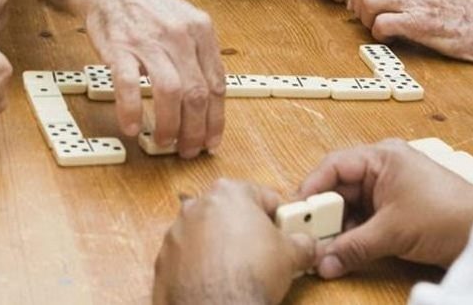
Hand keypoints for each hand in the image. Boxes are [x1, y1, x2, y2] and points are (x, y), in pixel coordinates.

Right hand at [84, 0, 224, 156]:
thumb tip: (209, 100)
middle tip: (188, 150)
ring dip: (169, 125)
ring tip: (164, 142)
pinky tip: (132, 127)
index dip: (216, 119)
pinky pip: (127, 86)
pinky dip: (131, 111)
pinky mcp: (119, 47)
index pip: (216, 84)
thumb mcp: (184, 20)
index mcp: (201, 29)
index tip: (212, 140)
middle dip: (195, 130)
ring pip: (170, 93)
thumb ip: (198, 54)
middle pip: (196, 94)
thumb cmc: (146, 6)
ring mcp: (149, 41)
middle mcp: (179, 35)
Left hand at [154, 179, 314, 304]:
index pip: (263, 196)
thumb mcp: (290, 254)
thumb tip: (307, 245)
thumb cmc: (249, 274)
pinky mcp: (164, 259)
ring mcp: (177, 232)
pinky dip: (201, 266)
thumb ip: (302, 242)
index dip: (279, 217)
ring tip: (239, 271)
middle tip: (264, 253)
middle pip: (231, 212)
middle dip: (247, 230)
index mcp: (229, 192)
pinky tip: (216, 281)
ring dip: (221, 247)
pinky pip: (188, 257)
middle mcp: (198, 205)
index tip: (284, 232)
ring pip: (207, 234)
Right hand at [298, 140, 472, 276]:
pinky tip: (342, 251)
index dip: (312, 188)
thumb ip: (354, 246)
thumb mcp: (393, 232)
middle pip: (339, 187)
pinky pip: (365, 219)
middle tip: (305, 234)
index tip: (296, 211)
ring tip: (322, 248)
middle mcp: (383, 169)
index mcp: (382, 157)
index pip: (334, 166)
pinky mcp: (397, 210)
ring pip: (351, 206)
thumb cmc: (449, 215)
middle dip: (323, 213)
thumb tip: (324, 262)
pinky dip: (353, 235)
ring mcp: (390, 190)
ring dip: (338, 228)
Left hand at [351, 0, 472, 65]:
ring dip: (367, 19)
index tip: (367, 7)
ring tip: (379, 30)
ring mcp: (418, 1)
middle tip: (368, 20)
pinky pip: (381, 24)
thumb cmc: (466, 18)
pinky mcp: (419, 23)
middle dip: (360, 4)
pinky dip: (379, 35)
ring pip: (368, 0)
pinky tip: (391, 39)